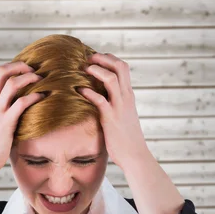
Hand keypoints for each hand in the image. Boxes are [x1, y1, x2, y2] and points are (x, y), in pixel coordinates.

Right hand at [0, 62, 43, 173]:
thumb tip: (13, 106)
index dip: (7, 67)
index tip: (22, 70)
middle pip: (1, 72)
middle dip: (19, 66)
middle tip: (33, 69)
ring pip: (11, 84)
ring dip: (28, 78)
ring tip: (40, 79)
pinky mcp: (6, 123)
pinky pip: (21, 103)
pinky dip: (34, 96)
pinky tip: (42, 97)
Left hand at [77, 52, 147, 167]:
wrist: (135, 155)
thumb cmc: (126, 137)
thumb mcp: (123, 114)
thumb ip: (115, 102)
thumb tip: (100, 95)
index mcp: (128, 94)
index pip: (123, 67)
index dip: (109, 58)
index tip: (95, 58)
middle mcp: (126, 97)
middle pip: (120, 66)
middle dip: (103, 58)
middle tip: (88, 58)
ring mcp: (119, 107)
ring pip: (111, 79)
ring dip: (96, 70)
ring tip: (84, 69)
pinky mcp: (111, 118)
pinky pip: (100, 100)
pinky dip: (89, 92)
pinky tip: (79, 90)